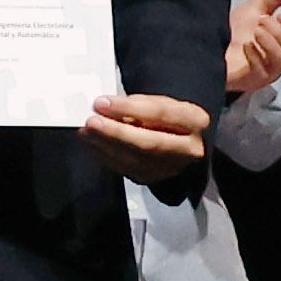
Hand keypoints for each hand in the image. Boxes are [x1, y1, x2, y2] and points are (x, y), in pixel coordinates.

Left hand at [83, 90, 210, 188]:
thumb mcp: (163, 103)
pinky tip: (92, 143)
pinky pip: (126, 168)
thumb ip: (139, 105)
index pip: (161, 113)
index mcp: (195, 120)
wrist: (184, 142)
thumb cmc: (169, 117)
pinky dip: (105, 155)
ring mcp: (172, 167)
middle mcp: (189, 147)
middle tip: (91, 122)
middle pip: (149, 142)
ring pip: (135, 159)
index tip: (102, 103)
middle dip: (116, 132)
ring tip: (85, 131)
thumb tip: (106, 107)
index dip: (130, 108)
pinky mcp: (155, 178)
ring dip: (105, 145)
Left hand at [227, 0, 280, 96]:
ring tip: (255, 30)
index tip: (279, 14)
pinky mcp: (250, 81)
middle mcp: (278, 61)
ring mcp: (265, 73)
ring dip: (271, 42)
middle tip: (261, 20)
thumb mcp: (257, 8)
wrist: (203, 44)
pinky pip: (262, 71)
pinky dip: (256, 55)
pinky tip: (245, 45)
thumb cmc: (234, 29)